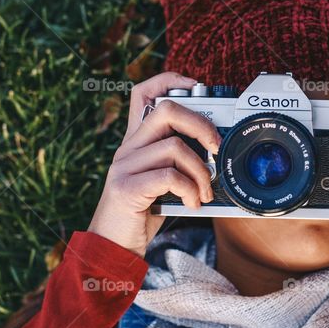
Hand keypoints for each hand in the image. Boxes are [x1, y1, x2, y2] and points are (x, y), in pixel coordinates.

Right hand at [88, 72, 221, 256]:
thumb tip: (216, 153)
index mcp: (136, 141)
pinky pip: (168, 176)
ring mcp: (124, 166)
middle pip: (166, 110)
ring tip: (204, 192)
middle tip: (216, 149)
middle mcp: (127, 148)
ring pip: (174, 146)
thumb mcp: (162, 181)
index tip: (196, 86)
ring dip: (201, 171)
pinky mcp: (125, 188)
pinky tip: (192, 202)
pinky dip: (189, 188)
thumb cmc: (142, 213)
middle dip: (201, 126)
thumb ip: (179, 162)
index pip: (144, 93)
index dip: (170, 80)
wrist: (112, 246)